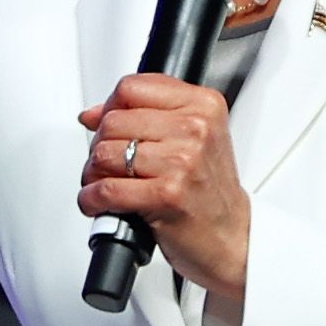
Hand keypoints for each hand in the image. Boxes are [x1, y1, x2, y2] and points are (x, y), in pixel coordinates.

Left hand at [79, 73, 250, 313]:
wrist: (233, 238)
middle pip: (112, 121)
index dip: (110, 109)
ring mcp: (182, 161)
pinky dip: (93, 199)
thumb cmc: (209, 193)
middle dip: (99, 146)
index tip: (110, 127)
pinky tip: (101, 204)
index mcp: (203, 106)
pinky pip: (106, 188)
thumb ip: (145, 117)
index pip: (132, 87)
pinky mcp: (167, 194)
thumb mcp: (191, 140)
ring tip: (106, 185)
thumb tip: (92, 113)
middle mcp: (195, 129)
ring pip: (104, 154)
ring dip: (93, 175)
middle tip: (109, 166)